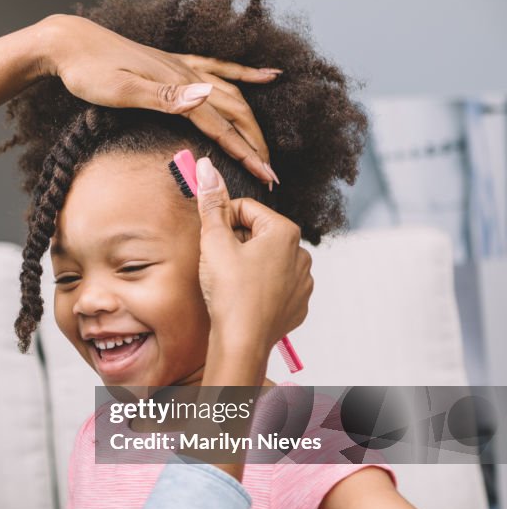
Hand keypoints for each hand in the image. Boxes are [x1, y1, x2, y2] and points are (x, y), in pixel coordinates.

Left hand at [38, 14, 280, 185]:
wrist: (70, 43)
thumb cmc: (88, 71)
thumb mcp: (121, 89)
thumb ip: (164, 97)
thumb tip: (206, 98)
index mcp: (177, 86)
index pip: (221, 126)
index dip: (246, 154)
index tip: (266, 177)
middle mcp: (186, 75)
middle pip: (234, 113)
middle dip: (255, 144)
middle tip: (271, 174)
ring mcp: (182, 68)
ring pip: (231, 95)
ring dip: (252, 122)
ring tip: (266, 147)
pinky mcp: (173, 64)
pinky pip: (219, 68)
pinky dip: (245, 74)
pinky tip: (266, 76)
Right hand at [194, 156, 311, 352]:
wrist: (242, 341)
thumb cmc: (230, 292)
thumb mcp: (214, 241)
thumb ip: (212, 203)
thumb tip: (206, 167)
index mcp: (284, 231)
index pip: (245, 210)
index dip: (222, 222)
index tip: (211, 239)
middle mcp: (301, 253)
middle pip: (258, 234)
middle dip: (236, 243)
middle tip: (218, 264)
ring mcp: (303, 281)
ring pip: (268, 260)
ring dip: (248, 265)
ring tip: (231, 284)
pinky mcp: (298, 304)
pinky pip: (277, 285)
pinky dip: (260, 287)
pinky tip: (244, 298)